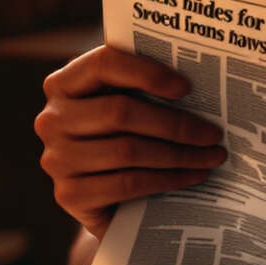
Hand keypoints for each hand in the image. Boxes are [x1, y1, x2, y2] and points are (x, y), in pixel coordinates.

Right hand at [36, 46, 225, 240]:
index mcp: (63, 84)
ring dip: (179, 154)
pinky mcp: (69, 195)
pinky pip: (128, 183)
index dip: (147, 72)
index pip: (103, 64)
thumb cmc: (123, 139)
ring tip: (212, 156)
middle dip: (176, 123)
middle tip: (213, 133)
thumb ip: (145, 89)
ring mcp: (57, 159)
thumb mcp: (128, 107)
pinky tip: (194, 176)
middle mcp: (51, 120)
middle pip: (120, 112)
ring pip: (128, 151)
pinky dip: (168, 179)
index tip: (186, 87)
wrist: (107, 200)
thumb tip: (203, 79)